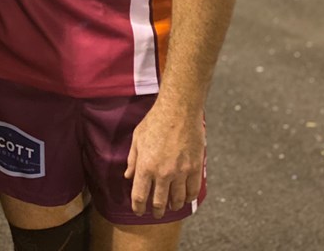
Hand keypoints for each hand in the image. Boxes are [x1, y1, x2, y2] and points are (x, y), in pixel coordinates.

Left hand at [124, 101, 204, 218]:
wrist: (178, 110)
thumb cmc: (155, 121)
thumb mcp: (137, 138)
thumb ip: (132, 160)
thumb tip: (128, 176)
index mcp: (146, 166)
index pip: (140, 197)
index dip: (138, 208)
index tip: (139, 211)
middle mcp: (163, 173)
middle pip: (159, 203)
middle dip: (156, 211)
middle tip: (156, 213)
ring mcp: (180, 172)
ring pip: (177, 200)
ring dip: (173, 206)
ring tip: (170, 206)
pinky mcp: (195, 168)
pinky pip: (192, 191)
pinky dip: (188, 198)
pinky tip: (185, 198)